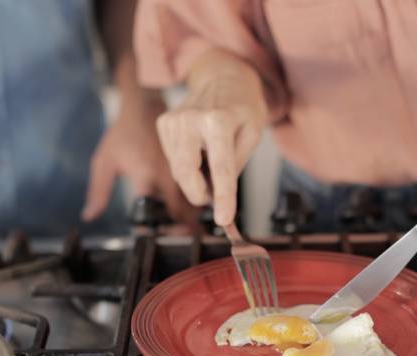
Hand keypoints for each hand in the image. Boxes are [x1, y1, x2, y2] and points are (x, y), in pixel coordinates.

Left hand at [82, 90, 195, 223]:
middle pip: (180, 212)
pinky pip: (200, 191)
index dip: (152, 228)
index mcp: (146, 175)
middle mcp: (167, 176)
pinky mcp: (193, 167)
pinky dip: (200, 204)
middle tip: (177, 239)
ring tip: (191, 231)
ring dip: (193, 219)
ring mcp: (183, 172)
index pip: (151, 211)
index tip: (150, 236)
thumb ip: (97, 190)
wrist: (147, 107)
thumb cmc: (124, 134)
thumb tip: (89, 216)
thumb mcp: (104, 161)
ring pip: (194, 203)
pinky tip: (197, 213)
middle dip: (180, 229)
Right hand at [156, 49, 267, 225]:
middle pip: (187, 173)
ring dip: (195, 179)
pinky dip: (186, 164)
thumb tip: (220, 192)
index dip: (223, 198)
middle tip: (214, 200)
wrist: (223, 75)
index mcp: (219, 120)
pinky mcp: (163, 123)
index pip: (221, 169)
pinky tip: (199, 152)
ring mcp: (173, 120)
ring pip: (178, 169)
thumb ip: (237, 163)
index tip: (224, 219)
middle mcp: (191, 119)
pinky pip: (172, 158)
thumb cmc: (243, 105)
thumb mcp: (253, 133)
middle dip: (200, 194)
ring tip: (211, 165)